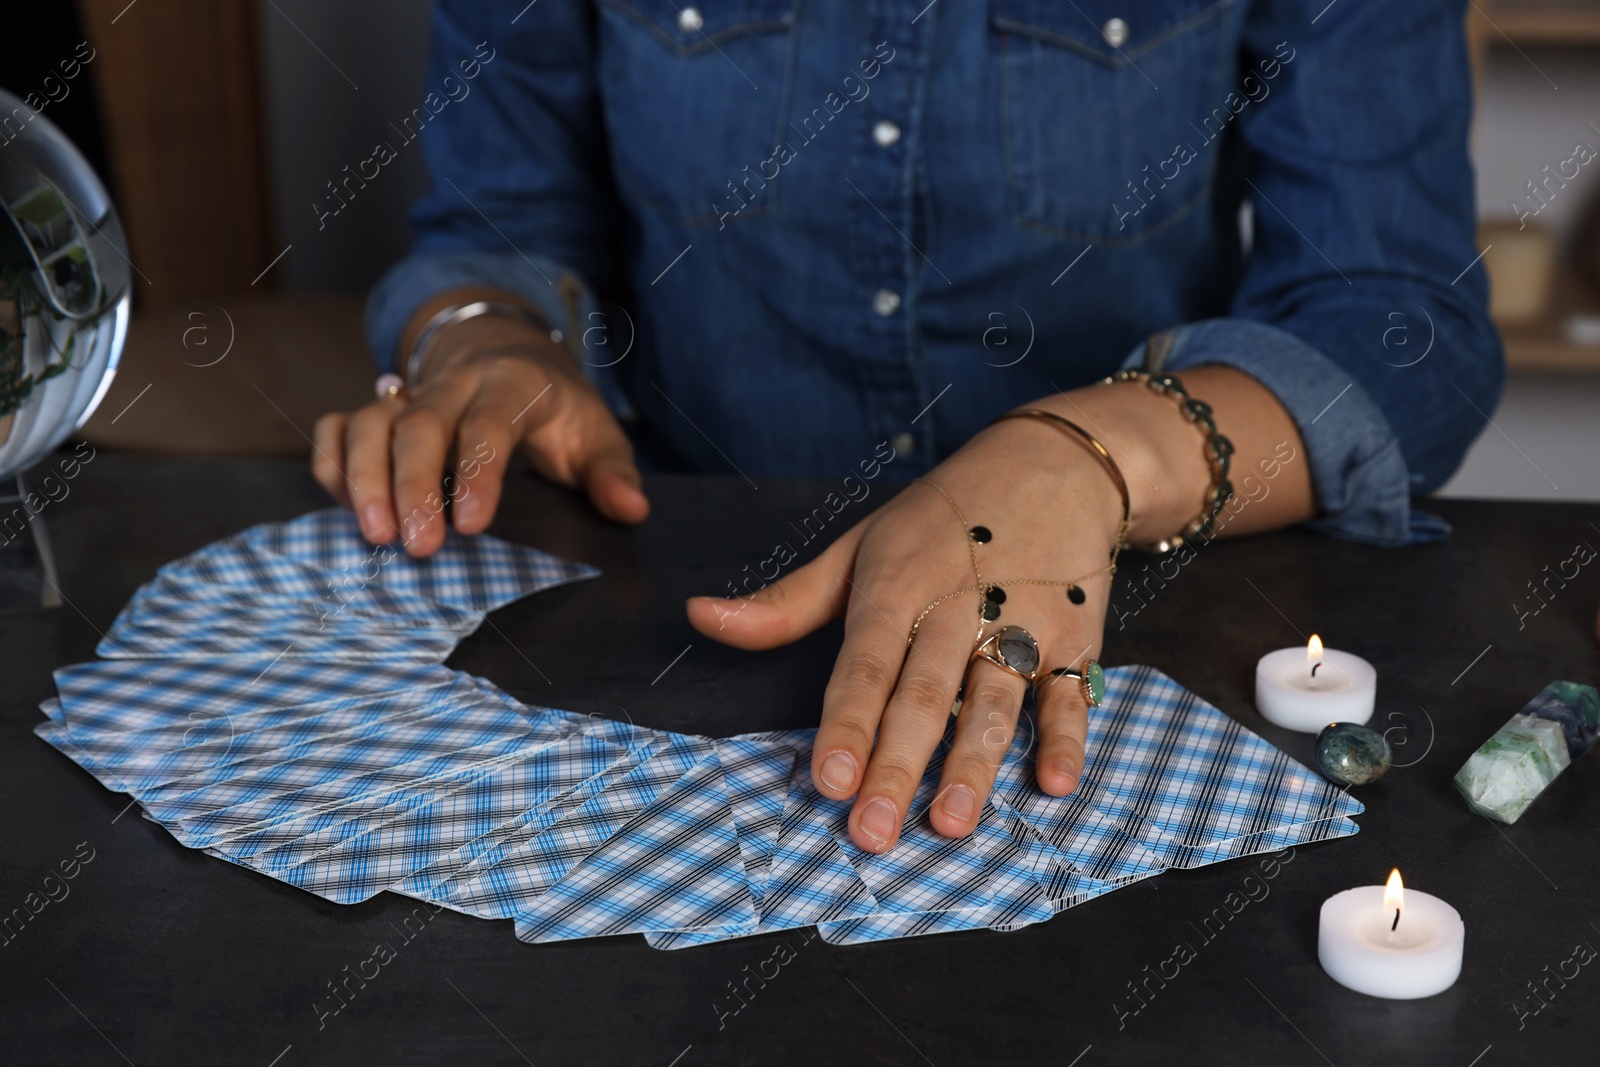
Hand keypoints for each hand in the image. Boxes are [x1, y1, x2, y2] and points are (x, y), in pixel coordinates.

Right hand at [312, 310, 647, 555]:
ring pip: (370, 422)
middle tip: (415, 546)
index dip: (478, 472)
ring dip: (363, 477)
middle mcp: (452, 384)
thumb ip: (611, 471)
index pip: (490, 424)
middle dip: (412, 484)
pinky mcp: (377, 409)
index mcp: (512, 385)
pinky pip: (338, 426)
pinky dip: (332, 463)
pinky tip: (344, 507)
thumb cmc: (555, 409)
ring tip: (374, 535)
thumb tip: (631, 508)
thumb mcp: (596, 432)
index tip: (470, 525)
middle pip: (420, 424)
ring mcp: (409, 394)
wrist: (507, 354)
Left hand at [687, 367, 1313, 853]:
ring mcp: (1021, 623)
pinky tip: (1054, 784)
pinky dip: (1068, 736)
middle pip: (925, 694)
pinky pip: (1071, 690)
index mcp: (896, 587)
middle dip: (898, 765)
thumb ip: (787, 601)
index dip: (846, 724)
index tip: (827, 780)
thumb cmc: (942, 517)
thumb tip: (702, 617)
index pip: (865, 665)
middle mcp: (956, 607)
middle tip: (875, 832)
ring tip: (952, 822)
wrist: (1055, 462)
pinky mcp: (1075, 636)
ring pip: (995, 699)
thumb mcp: (860, 544)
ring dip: (975, 762)